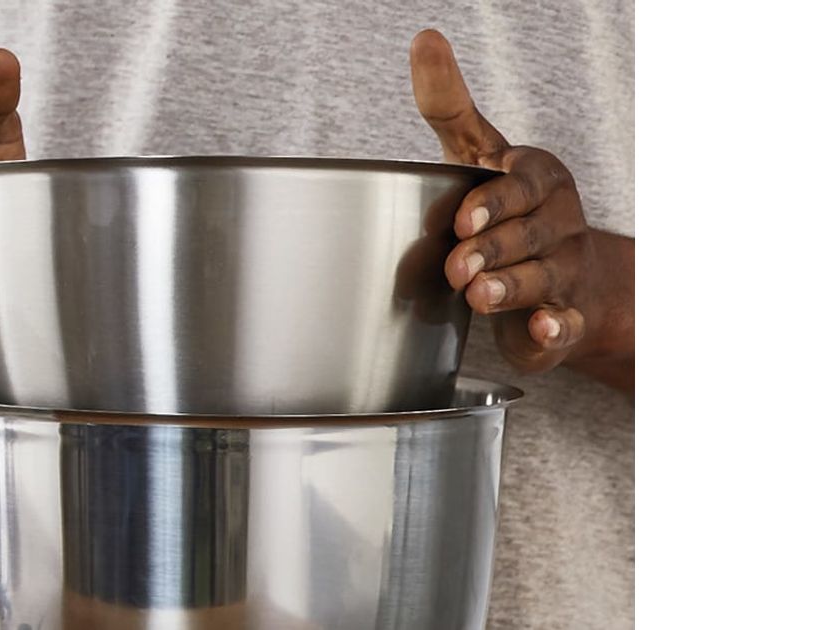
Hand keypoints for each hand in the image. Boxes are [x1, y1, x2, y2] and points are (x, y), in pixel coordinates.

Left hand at [409, 30, 604, 372]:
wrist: (569, 277)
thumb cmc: (508, 207)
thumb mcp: (478, 153)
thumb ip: (449, 105)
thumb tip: (425, 38)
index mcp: (537, 178)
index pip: (519, 185)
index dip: (493, 202)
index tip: (463, 220)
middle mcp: (558, 221)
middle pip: (528, 233)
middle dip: (492, 248)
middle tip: (457, 265)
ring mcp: (567, 269)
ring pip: (544, 277)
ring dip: (512, 286)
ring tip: (477, 294)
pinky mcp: (566, 316)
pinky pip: (567, 322)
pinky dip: (555, 327)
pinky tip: (541, 328)